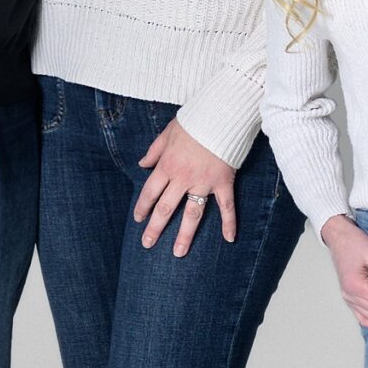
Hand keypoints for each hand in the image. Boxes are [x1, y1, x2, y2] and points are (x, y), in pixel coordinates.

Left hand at [133, 119, 236, 254]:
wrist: (221, 114)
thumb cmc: (194, 121)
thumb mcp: (167, 133)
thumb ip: (154, 151)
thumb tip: (142, 164)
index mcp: (167, 165)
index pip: (150, 192)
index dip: (143, 207)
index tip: (138, 220)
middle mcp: (183, 178)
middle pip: (166, 208)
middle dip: (155, 227)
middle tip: (147, 244)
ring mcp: (204, 182)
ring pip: (193, 214)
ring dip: (185, 235)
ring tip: (178, 253)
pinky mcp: (223, 182)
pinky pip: (227, 206)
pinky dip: (229, 223)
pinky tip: (230, 239)